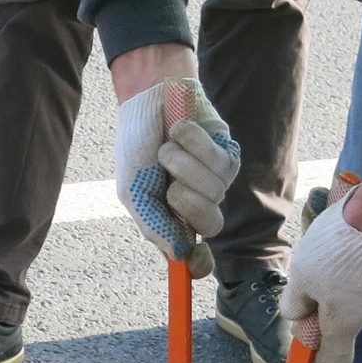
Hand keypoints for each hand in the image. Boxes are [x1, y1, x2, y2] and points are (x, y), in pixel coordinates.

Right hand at [112, 72, 239, 275]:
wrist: (147, 98)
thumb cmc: (137, 144)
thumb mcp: (133, 190)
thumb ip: (153, 224)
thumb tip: (179, 255)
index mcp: (172, 220)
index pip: (195, 254)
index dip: (199, 264)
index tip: (196, 260)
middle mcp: (197, 204)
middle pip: (211, 225)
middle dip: (186, 202)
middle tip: (168, 182)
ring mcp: (215, 180)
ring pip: (214, 191)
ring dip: (182, 164)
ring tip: (168, 147)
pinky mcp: (228, 155)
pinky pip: (220, 163)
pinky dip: (194, 144)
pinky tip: (180, 131)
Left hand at [284, 186, 361, 362]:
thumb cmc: (338, 248)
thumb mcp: (302, 277)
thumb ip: (295, 303)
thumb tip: (297, 316)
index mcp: (345, 324)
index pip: (334, 360)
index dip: (314, 351)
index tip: (302, 326)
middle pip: (338, 326)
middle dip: (317, 308)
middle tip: (305, 280)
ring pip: (346, 300)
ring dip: (328, 284)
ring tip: (321, 255)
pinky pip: (358, 281)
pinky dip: (344, 269)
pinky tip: (336, 246)